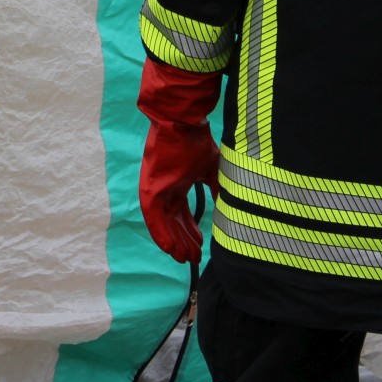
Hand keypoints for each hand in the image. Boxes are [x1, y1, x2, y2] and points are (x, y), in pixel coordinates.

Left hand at [141, 120, 217, 263]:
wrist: (182, 122)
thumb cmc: (196, 142)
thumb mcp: (211, 170)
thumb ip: (218, 190)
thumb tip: (232, 208)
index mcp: (177, 184)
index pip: (183, 213)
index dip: (192, 231)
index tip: (201, 246)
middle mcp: (165, 189)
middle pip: (174, 222)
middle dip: (185, 241)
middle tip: (195, 258)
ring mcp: (156, 190)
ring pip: (163, 223)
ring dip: (174, 242)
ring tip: (184, 259)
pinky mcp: (149, 189)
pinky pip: (153, 218)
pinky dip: (162, 234)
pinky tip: (170, 249)